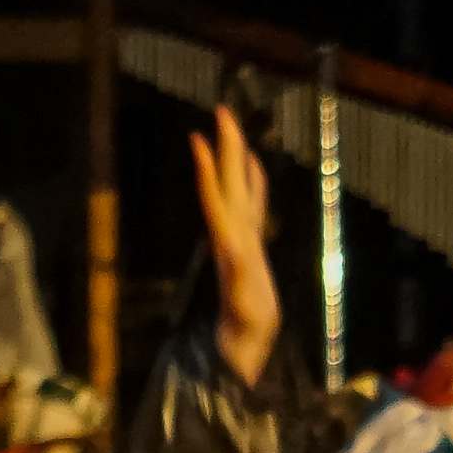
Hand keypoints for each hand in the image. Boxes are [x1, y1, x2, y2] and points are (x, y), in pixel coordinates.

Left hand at [190, 104, 280, 383]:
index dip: (209, 172)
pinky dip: (254, 180)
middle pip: (228, 183)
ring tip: (231, 125)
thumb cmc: (244, 327)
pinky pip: (253, 202)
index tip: (198, 140)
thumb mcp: (243, 305)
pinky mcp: (251, 243)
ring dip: (235, 157)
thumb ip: (238, 280)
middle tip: (221, 110)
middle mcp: (232, 233)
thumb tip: (233, 253)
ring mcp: (241, 236)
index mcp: (230, 243)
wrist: (243, 341)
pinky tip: (253, 164)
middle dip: (225, 148)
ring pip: (238, 188)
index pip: (216, 200)